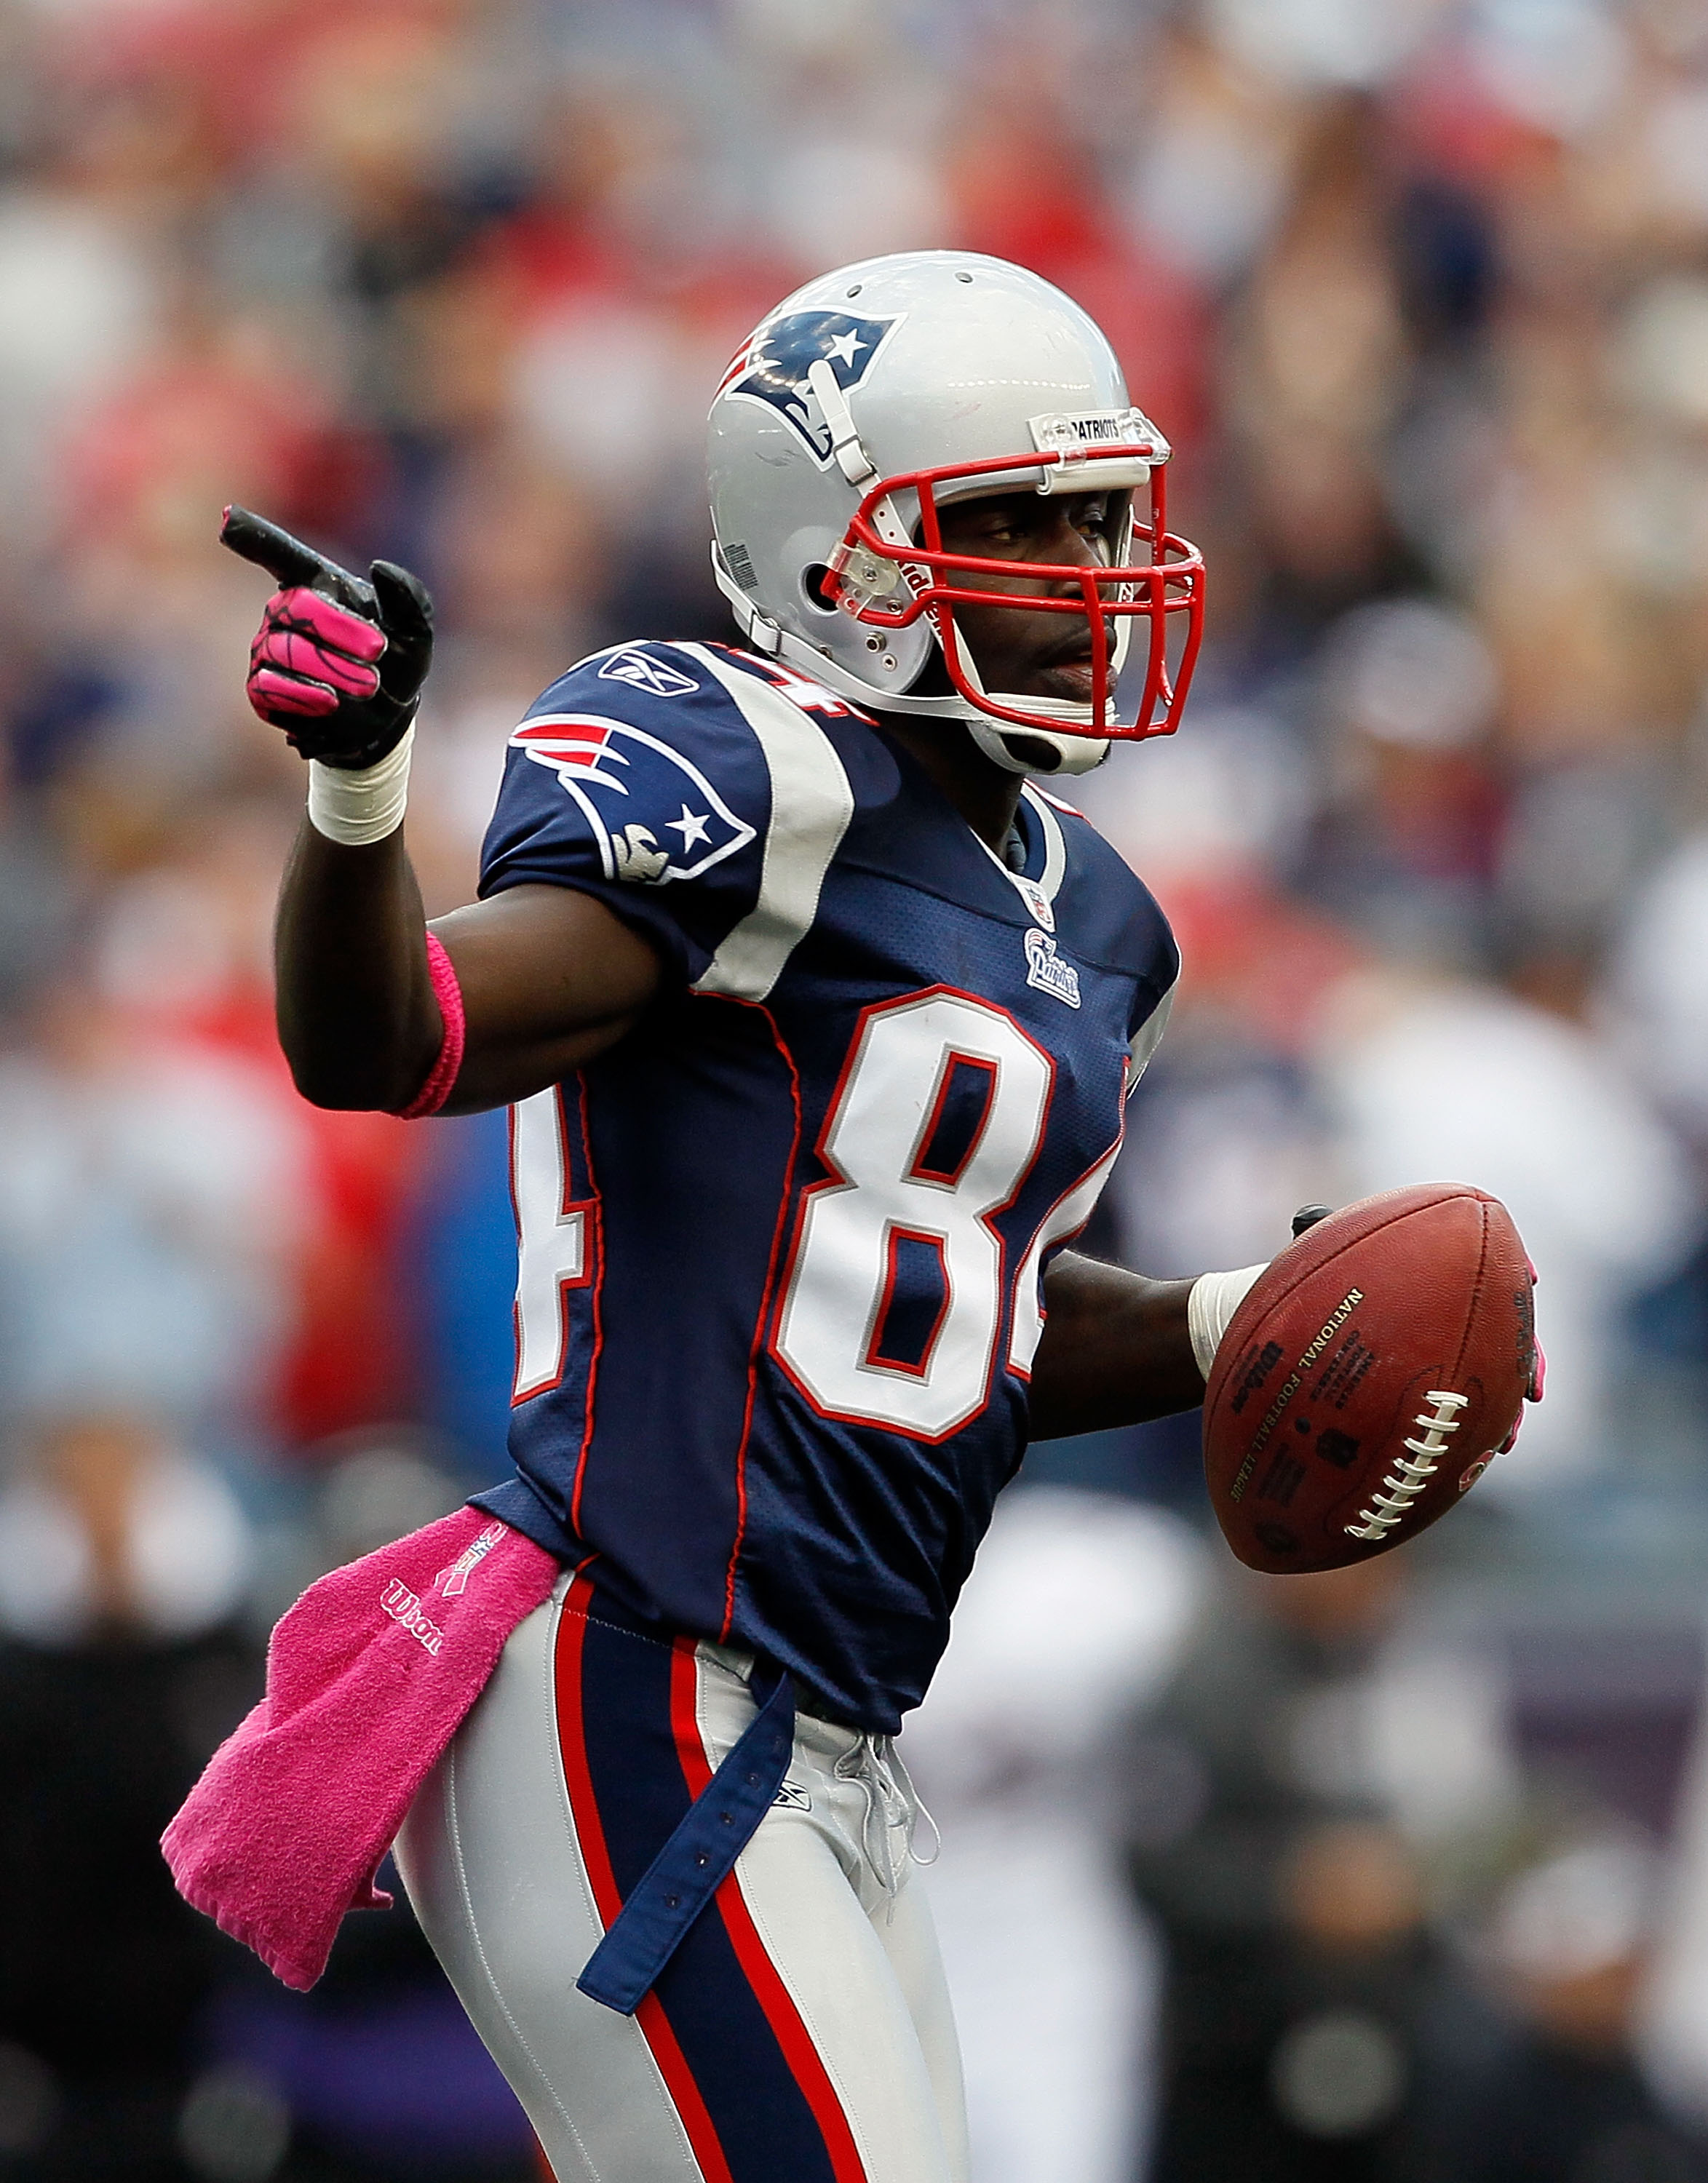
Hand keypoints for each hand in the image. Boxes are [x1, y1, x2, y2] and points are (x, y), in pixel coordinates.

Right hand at [222, 505, 433, 768]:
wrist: (385, 721)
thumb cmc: (396, 666)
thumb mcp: (415, 634)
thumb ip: (409, 598)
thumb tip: (381, 569)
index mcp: (318, 586)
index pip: (280, 554)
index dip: (251, 535)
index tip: (227, 519)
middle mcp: (285, 611)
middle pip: (295, 607)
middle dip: (340, 631)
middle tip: (376, 653)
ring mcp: (268, 649)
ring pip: (284, 650)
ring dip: (334, 670)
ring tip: (366, 686)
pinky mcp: (262, 688)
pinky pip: (269, 685)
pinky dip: (305, 694)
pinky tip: (329, 701)